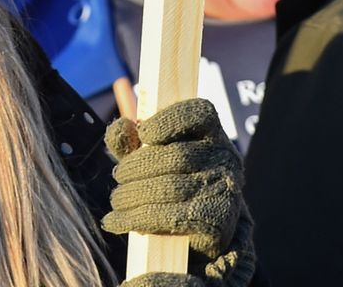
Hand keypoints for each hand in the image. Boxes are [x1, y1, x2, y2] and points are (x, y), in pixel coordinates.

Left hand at [103, 98, 254, 285]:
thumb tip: (119, 127)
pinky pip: (172, 218)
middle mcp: (226, 158)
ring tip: (117, 201)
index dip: (169, 120)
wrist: (199, 229)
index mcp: (211, 133)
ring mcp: (226, 190)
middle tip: (118, 177)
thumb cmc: (171, 181)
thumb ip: (131, 140)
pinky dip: (137, 219)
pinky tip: (117, 221)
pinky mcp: (219, 222)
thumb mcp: (148, 156)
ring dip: (133, 195)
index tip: (144, 133)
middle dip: (137, 167)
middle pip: (176, 156)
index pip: (199, 114)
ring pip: (171, 187)